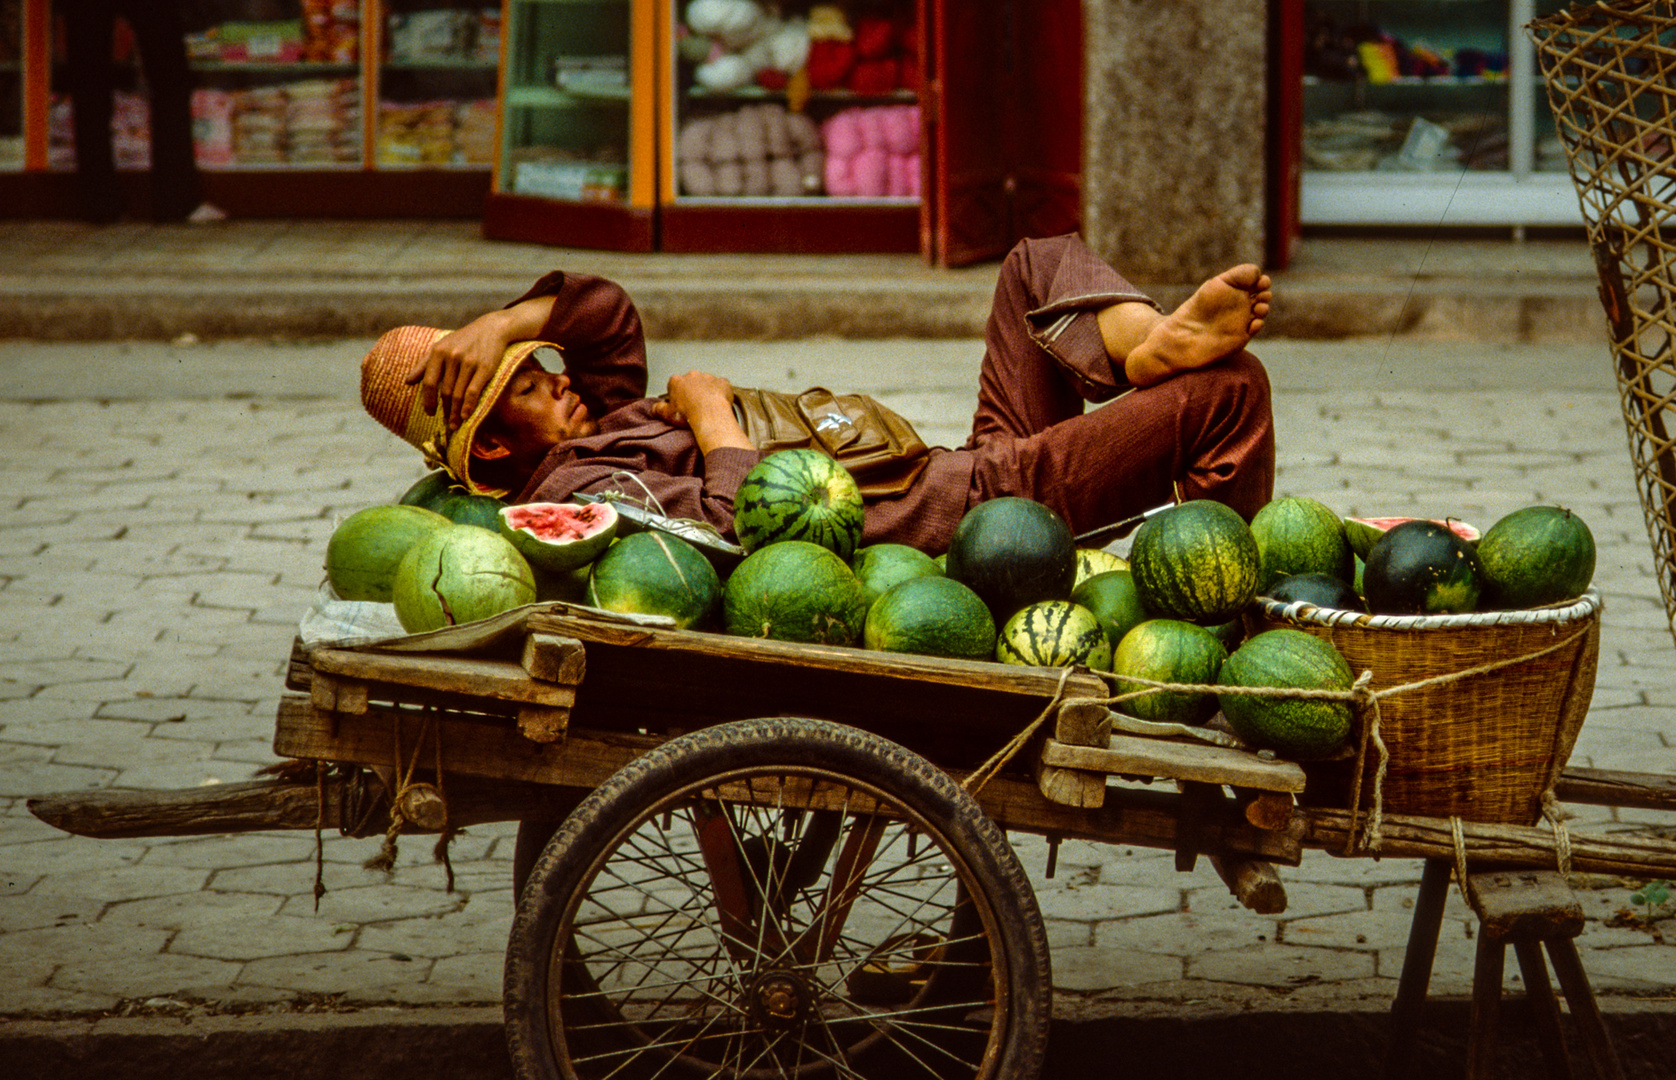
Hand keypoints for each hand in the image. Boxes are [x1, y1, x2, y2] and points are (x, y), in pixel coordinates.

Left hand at [403, 296, 556, 428]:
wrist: (492, 329)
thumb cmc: (464, 340)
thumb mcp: (442, 347)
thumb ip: (424, 364)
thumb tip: (407, 382)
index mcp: (438, 352)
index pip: (428, 382)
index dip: (428, 400)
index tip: (430, 413)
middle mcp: (452, 356)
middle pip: (444, 391)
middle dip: (445, 410)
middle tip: (446, 424)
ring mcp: (468, 362)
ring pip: (458, 394)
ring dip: (456, 412)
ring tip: (455, 424)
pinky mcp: (484, 368)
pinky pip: (473, 391)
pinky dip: (468, 406)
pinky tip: (466, 416)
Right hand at [660, 371, 752, 452]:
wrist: (710, 415)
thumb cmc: (688, 414)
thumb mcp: (667, 414)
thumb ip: (658, 409)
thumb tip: (655, 408)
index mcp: (677, 381)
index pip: (674, 385)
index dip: (677, 395)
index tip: (681, 405)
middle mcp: (692, 375)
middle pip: (691, 382)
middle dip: (693, 391)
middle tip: (695, 406)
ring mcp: (709, 377)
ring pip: (707, 383)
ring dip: (707, 391)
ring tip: (708, 406)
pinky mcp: (723, 382)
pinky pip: (722, 386)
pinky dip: (721, 392)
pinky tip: (720, 403)